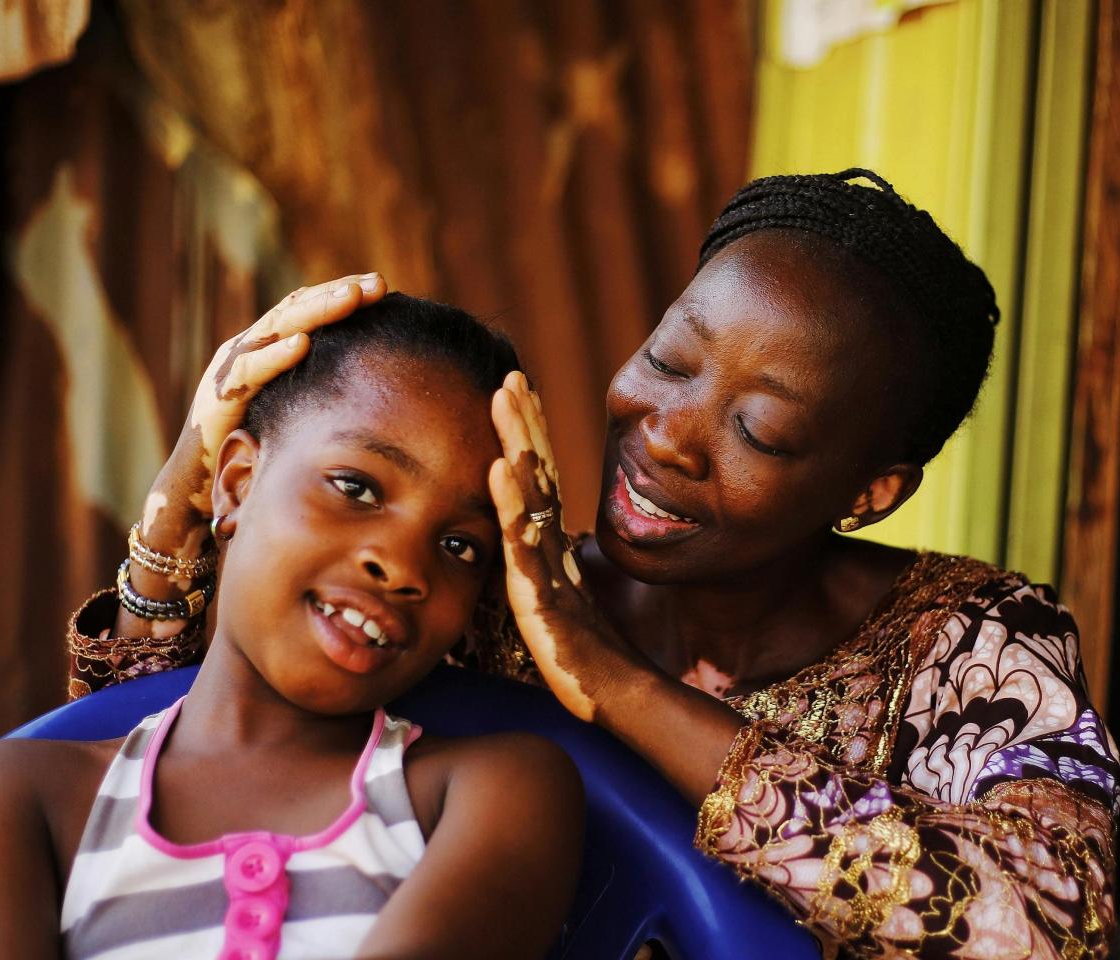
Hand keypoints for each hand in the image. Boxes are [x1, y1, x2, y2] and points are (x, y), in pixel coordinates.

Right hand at [139, 273, 387, 555]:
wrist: (196, 486)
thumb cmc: (252, 448)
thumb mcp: (290, 408)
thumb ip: (314, 387)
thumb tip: (368, 380)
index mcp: (263, 350)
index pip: (304, 310)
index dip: (340, 294)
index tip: (382, 287)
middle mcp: (245, 350)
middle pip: (294, 309)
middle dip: (337, 293)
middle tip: (377, 284)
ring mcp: (229, 369)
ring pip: (276, 329)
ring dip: (316, 311)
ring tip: (352, 298)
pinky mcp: (218, 397)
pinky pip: (249, 370)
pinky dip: (275, 356)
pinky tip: (302, 344)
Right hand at [489, 372, 744, 800]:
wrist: (616, 697)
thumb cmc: (606, 647)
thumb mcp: (596, 582)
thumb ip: (580, 548)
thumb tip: (578, 518)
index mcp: (555, 547)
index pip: (543, 478)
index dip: (531, 432)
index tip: (522, 384)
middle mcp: (539, 555)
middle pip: (528, 479)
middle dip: (516, 427)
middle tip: (505, 379)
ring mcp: (534, 575)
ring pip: (521, 503)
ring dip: (511, 449)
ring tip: (503, 407)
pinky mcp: (537, 601)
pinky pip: (522, 544)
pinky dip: (512, 504)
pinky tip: (505, 470)